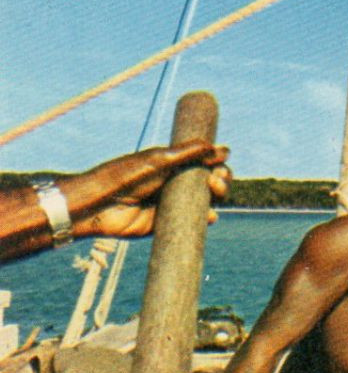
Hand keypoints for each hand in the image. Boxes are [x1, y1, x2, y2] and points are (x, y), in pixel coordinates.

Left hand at [74, 143, 231, 239]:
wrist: (99, 204)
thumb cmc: (124, 176)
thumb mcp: (158, 159)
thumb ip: (190, 153)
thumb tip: (223, 149)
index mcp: (172, 164)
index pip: (203, 162)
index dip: (217, 162)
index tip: (221, 162)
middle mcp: (174, 183)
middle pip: (209, 181)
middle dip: (221, 179)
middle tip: (216, 180)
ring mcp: (171, 203)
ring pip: (205, 201)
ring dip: (217, 196)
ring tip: (214, 192)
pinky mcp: (167, 223)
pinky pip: (193, 221)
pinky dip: (206, 218)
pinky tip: (209, 215)